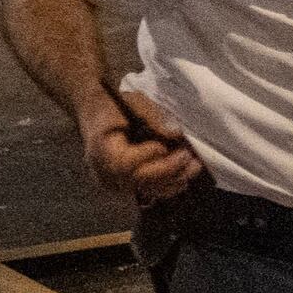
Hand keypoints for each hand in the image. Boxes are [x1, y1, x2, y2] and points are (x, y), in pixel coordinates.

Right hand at [86, 88, 203, 203]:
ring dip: (175, 179)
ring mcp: (115, 182)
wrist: (97, 113)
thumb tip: (176, 134)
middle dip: (168, 169)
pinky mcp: (126, 186)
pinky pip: (150, 191)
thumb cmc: (115, 106)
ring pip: (148, 188)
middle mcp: (104, 171)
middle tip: (188, 156)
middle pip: (138, 179)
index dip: (146, 156)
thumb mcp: (133, 102)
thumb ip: (152, 116)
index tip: (163, 146)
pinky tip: (185, 175)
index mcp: (100, 148)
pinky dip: (170, 185)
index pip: (123, 163)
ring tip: (194, 166)